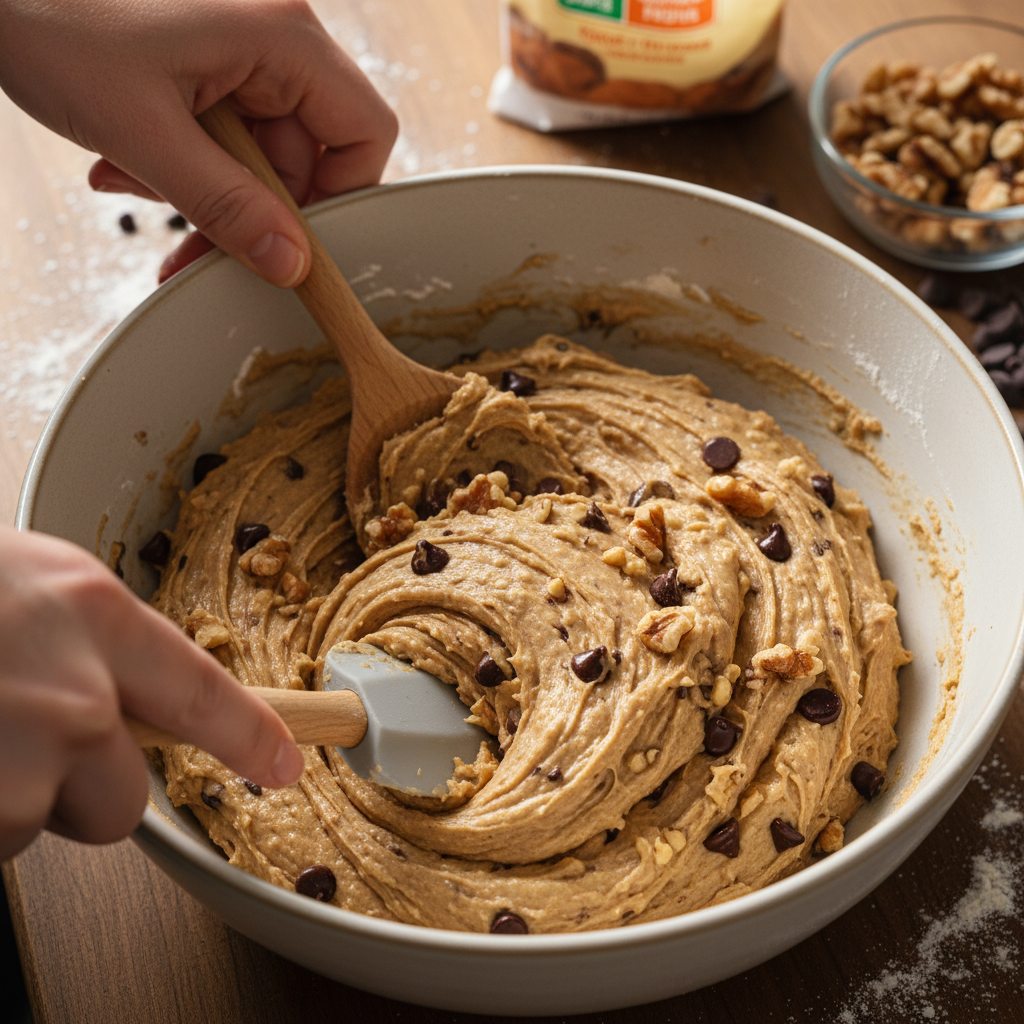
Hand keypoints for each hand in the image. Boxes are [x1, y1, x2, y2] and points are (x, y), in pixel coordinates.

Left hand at [0, 0, 397, 285]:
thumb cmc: (50, 14)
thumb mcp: (144, 132)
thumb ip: (226, 205)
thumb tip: (293, 266)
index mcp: (281, 34)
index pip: (364, 132)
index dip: (340, 198)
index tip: (295, 244)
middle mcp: (272, 35)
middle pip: (306, 155)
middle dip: (251, 208)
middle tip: (197, 246)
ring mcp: (238, 47)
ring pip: (258, 154)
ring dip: (206, 192)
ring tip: (136, 186)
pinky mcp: (206, 59)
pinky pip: (221, 135)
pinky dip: (182, 164)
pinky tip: (127, 167)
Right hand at [0, 525, 303, 860]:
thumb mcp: (25, 580)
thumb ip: (86, 636)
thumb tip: (119, 691)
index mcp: (95, 617)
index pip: (203, 693)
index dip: (251, 737)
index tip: (283, 764)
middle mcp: (76, 694)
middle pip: (124, 801)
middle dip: (79, 794)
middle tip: (17, 749)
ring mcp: (21, 758)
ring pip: (39, 826)